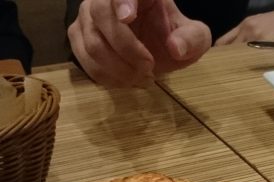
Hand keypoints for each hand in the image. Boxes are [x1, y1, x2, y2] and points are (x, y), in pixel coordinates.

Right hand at [68, 0, 210, 87]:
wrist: (157, 49)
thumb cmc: (174, 37)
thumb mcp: (195, 38)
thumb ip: (192, 40)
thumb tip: (176, 48)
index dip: (122, 0)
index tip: (127, 16)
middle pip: (101, 15)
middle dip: (126, 49)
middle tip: (149, 68)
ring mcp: (87, 15)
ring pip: (91, 43)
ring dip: (118, 68)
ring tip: (143, 78)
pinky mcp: (78, 37)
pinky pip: (84, 60)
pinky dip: (107, 77)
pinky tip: (128, 81)